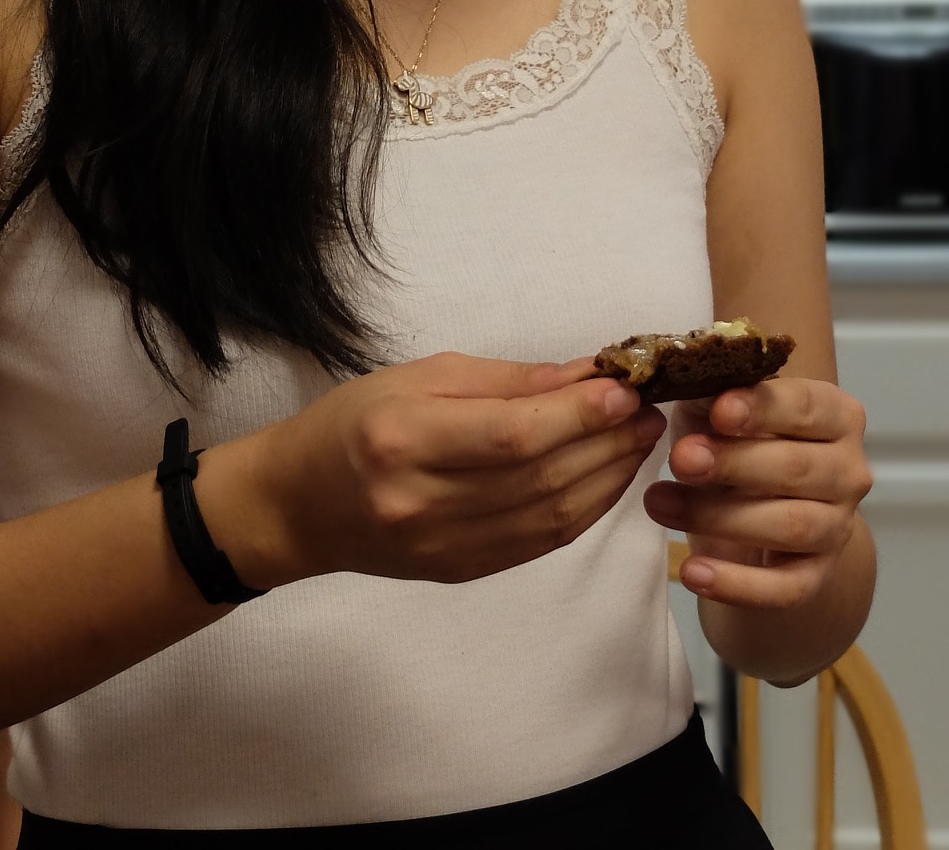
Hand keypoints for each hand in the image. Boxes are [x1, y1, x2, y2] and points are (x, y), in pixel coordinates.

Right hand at [219, 353, 666, 588]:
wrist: (298, 505)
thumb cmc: (354, 422)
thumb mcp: (418, 376)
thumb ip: (503, 380)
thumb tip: (583, 377)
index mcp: (405, 439)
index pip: (512, 435)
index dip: (578, 415)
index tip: (625, 389)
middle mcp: (423, 501)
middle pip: (540, 478)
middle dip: (607, 442)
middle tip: (650, 410)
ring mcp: (442, 546)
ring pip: (551, 518)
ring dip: (608, 478)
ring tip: (640, 440)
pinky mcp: (460, 572)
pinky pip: (540, 544)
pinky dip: (584, 511)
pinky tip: (607, 478)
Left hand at [643, 377, 870, 609]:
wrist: (757, 510)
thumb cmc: (738, 440)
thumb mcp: (722, 407)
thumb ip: (713, 392)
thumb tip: (684, 375)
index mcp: (835, 415)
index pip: (806, 406)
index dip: (763, 408)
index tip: (719, 411)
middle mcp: (849, 470)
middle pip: (797, 468)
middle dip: (733, 463)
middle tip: (680, 459)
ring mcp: (837, 527)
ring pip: (789, 526)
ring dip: (719, 517)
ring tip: (659, 503)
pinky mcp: (816, 576)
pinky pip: (784, 589)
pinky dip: (737, 584)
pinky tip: (691, 572)